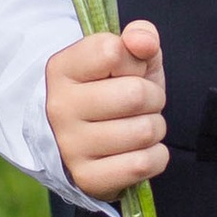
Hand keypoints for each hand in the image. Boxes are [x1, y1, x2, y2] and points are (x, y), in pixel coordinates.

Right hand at [48, 19, 167, 202]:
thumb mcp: (123, 58)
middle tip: (141, 103)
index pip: (112, 51)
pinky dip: (156, 156)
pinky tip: (140, 150)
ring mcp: (70, 146)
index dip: (134, 60)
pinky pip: (144, 164)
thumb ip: (139, 38)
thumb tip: (144, 41)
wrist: (75, 139)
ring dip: (154, 127)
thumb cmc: (106, 90)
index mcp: (62, 69)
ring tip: (137, 125)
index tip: (126, 71)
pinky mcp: (87, 178)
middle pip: (136, 95)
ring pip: (145, 131)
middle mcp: (60, 108)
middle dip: (153, 97)